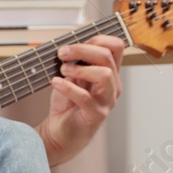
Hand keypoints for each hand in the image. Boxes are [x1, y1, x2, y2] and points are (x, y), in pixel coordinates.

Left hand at [38, 34, 123, 166]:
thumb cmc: (67, 104)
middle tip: (62, 53)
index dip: (97, 39)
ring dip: (79, 69)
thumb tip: (68, 45)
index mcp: (109, 72)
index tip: (76, 43)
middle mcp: (112, 85)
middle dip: (82, 50)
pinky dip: (68, 87)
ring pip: (105, 74)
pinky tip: (56, 83)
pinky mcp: (96, 115)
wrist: (60, 132)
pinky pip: (86, 97)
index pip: (116, 46)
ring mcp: (106, 101)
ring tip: (62, 71)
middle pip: (107, 56)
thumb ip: (75, 61)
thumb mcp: (72, 77)